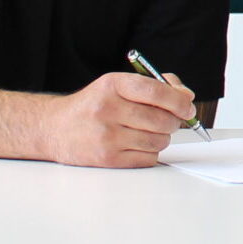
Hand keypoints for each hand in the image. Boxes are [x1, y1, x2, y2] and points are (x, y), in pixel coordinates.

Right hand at [40, 71, 191, 167]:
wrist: (55, 129)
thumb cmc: (92, 106)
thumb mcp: (117, 85)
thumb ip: (155, 85)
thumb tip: (186, 97)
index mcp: (112, 85)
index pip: (156, 91)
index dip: (179, 101)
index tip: (187, 107)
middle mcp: (107, 109)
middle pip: (161, 119)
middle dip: (173, 122)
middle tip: (170, 121)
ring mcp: (106, 136)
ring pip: (158, 141)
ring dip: (162, 138)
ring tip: (149, 132)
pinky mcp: (107, 159)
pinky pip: (148, 158)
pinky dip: (150, 153)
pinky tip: (137, 144)